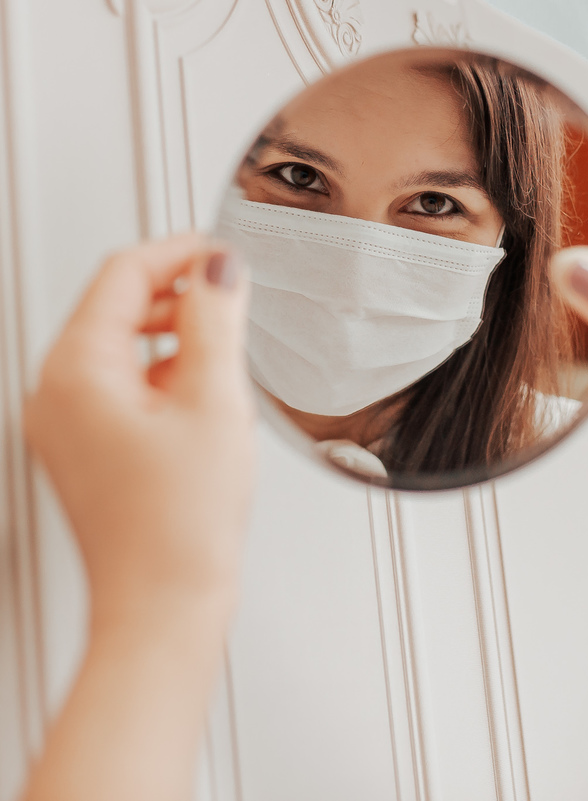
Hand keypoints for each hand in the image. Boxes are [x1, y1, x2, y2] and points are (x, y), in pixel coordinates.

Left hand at [25, 234, 254, 623]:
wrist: (164, 603)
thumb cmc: (179, 524)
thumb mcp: (214, 402)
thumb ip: (216, 321)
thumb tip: (218, 268)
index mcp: (77, 372)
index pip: (122, 274)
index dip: (179, 252)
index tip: (222, 251)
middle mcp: (57, 393)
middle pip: (115, 308)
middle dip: (177, 294)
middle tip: (232, 295)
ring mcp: (67, 425)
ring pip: (121, 349)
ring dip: (173, 336)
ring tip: (225, 350)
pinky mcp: (87, 451)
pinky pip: (121, 388)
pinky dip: (163, 377)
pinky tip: (204, 399)